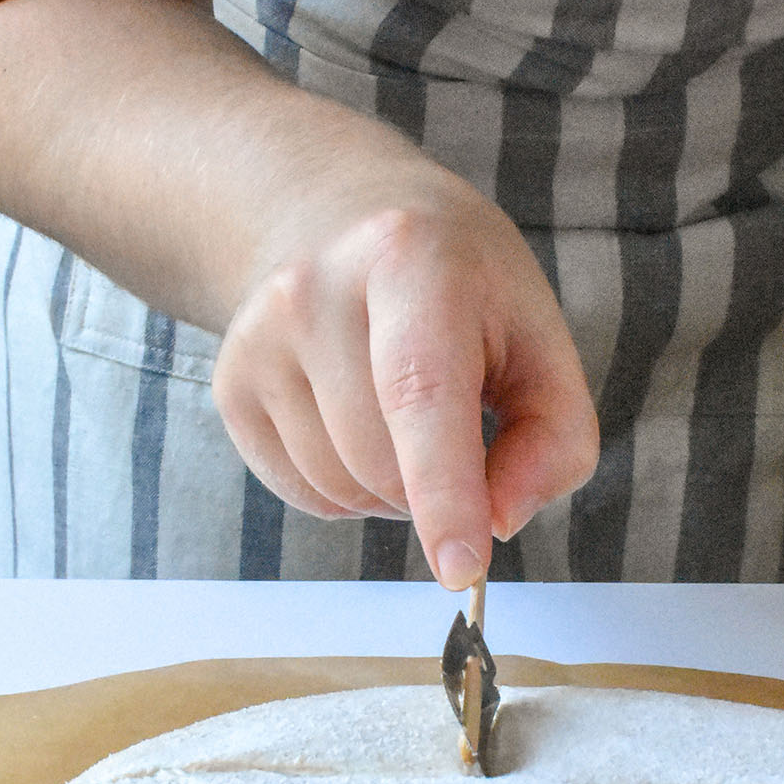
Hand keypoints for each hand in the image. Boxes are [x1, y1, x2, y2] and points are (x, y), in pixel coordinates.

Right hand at [211, 148, 599, 588]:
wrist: (337, 215)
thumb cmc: (461, 286)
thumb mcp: (538, 333)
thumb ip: (553, 436)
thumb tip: (499, 524)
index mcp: (410, 258)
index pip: (421, 393)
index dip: (445, 489)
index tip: (462, 568)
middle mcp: (315, 290)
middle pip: (382, 462)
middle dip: (435, 487)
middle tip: (459, 428)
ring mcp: (260, 337)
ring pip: (340, 487)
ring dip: (391, 490)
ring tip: (405, 418)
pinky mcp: (230, 383)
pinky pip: (302, 493)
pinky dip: (348, 490)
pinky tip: (360, 425)